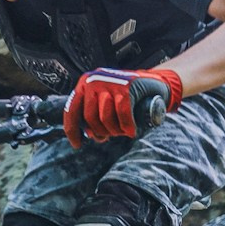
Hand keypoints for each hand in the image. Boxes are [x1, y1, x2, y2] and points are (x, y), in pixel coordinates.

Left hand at [63, 67, 183, 146]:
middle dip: (101, 132)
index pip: (71, 110)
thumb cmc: (126, 96)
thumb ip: (92, 112)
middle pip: (89, 117)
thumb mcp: (104, 101)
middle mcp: (93, 80)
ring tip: (123, 132)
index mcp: (84, 83)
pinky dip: (127, 126)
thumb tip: (87, 134)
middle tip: (111, 136)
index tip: (77, 145)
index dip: (72, 130)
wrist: (153, 83)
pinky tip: (132, 131)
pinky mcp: (127, 85)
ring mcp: (110, 81)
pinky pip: (122, 113)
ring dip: (115, 130)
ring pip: (105, 117)